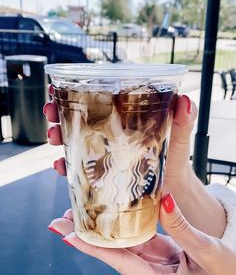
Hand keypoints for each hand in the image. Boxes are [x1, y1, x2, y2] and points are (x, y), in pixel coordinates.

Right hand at [43, 91, 195, 179]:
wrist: (173, 186)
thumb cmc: (176, 157)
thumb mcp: (179, 136)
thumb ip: (184, 120)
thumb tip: (185, 101)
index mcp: (125, 116)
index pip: (97, 98)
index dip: (75, 91)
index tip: (57, 88)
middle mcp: (110, 131)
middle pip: (79, 116)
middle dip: (59, 112)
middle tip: (50, 112)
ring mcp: (104, 150)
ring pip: (73, 139)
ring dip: (58, 135)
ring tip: (53, 137)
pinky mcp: (102, 170)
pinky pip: (79, 166)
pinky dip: (66, 165)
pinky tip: (60, 166)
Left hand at [48, 195, 235, 274]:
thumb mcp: (207, 252)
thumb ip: (182, 227)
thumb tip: (163, 200)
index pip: (117, 261)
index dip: (91, 246)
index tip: (67, 234)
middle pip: (113, 254)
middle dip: (87, 236)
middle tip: (62, 219)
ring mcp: (154, 266)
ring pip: (123, 246)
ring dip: (102, 230)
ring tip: (81, 213)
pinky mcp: (160, 256)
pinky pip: (139, 240)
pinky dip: (124, 227)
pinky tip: (112, 215)